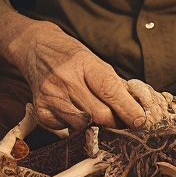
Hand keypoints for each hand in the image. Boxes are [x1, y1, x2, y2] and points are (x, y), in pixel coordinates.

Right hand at [0, 14, 145, 131]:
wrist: (35, 47)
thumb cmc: (71, 56)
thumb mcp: (95, 61)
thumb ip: (113, 83)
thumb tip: (135, 108)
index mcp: (85, 63)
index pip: (110, 90)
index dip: (128, 108)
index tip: (140, 120)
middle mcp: (66, 79)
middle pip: (98, 114)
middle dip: (114, 121)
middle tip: (119, 119)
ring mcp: (50, 95)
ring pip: (82, 125)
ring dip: (93, 124)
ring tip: (92, 110)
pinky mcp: (39, 110)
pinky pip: (63, 129)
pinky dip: (72, 126)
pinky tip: (72, 111)